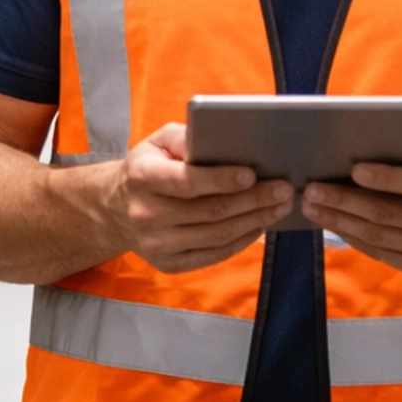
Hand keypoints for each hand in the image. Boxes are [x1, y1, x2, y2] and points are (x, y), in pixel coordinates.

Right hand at [115, 122, 292, 273]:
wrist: (118, 208)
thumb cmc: (149, 167)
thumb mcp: (158, 141)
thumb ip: (185, 137)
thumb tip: (217, 139)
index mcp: (142, 177)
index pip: (186, 182)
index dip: (221, 180)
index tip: (252, 174)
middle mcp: (146, 214)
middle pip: (210, 211)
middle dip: (253, 200)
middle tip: (283, 189)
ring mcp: (157, 244)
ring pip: (217, 235)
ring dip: (255, 221)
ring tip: (280, 206)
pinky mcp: (168, 263)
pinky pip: (214, 254)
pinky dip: (242, 240)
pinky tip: (260, 225)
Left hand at [301, 125, 401, 274]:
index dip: (386, 178)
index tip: (354, 169)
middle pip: (387, 213)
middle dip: (345, 201)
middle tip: (313, 189)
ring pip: (377, 235)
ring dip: (339, 220)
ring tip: (311, 206)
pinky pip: (379, 252)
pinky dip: (351, 237)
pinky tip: (332, 222)